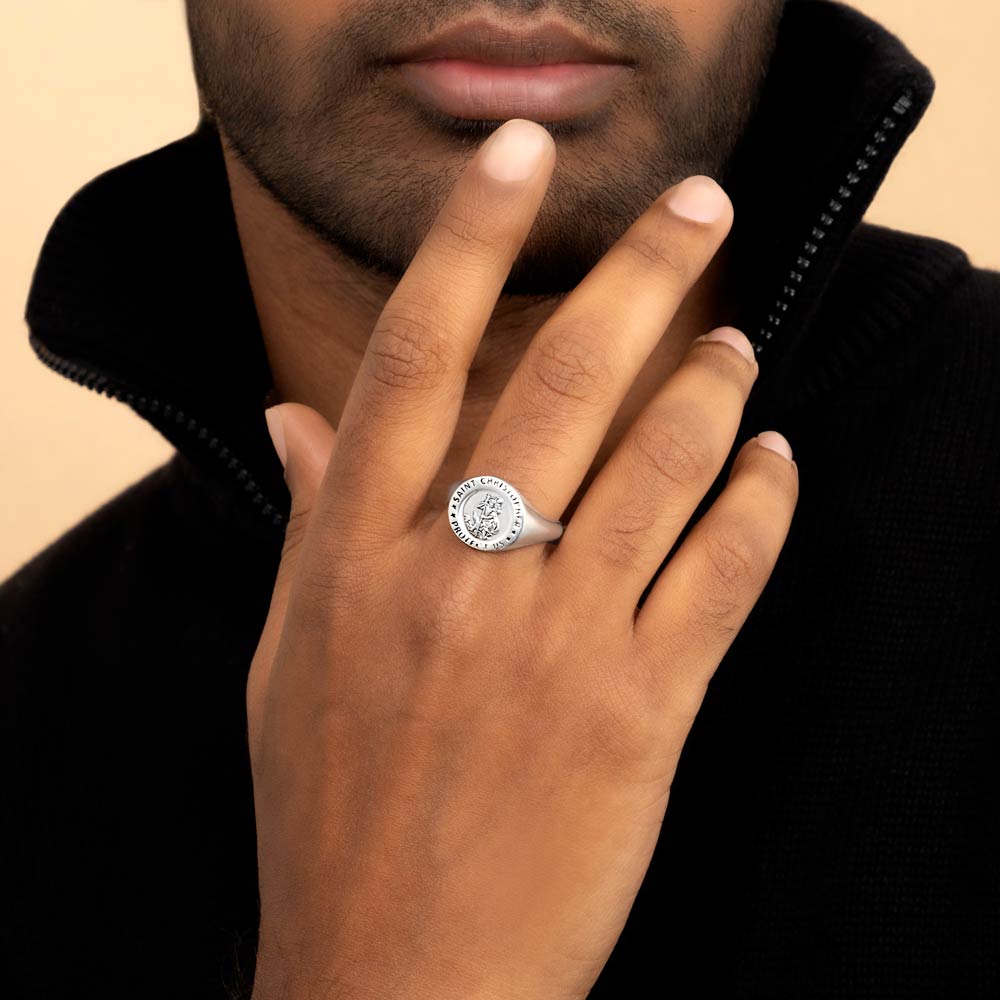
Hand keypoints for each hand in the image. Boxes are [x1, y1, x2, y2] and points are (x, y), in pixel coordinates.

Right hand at [248, 118, 797, 999]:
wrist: (393, 981)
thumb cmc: (331, 815)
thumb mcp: (289, 660)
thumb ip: (310, 524)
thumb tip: (298, 417)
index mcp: (354, 556)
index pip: (415, 354)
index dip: (470, 237)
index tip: (520, 156)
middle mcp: (453, 579)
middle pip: (561, 381)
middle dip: (643, 272)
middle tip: (700, 203)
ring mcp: (551, 645)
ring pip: (659, 467)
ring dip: (714, 387)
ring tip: (740, 345)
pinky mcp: (638, 715)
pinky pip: (720, 577)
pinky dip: (760, 505)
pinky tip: (776, 462)